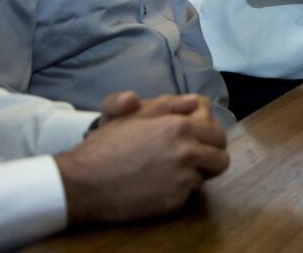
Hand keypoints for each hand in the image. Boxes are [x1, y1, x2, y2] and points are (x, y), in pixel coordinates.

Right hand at [56, 96, 229, 224]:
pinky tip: (157, 186)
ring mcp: (183, 178)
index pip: (217, 132)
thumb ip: (167, 104)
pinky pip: (188, 195)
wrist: (81, 183)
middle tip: (192, 158)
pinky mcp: (175, 201)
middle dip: (210, 156)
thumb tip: (195, 101)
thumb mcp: (132, 115)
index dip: (209, 136)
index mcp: (180, 126)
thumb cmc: (104, 145)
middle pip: (221, 156)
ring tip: (172, 171)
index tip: (199, 140)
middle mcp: (188, 151)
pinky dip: (177, 192)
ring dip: (194, 174)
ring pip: (205, 176)